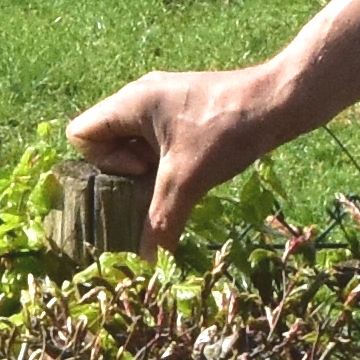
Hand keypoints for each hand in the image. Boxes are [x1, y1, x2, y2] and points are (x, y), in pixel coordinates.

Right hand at [66, 59, 314, 247]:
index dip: (103, 162)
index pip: (80, 134)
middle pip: (106, 140)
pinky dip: (168, 158)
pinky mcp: (186, 108)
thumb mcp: (188, 181)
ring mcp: (165, 100)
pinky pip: (158, 138)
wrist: (279, 102)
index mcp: (129, 102)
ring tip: (179, 177)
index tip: (143, 169)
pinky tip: (196, 168)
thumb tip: (148, 263)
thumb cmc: (226, 131)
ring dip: (150, 166)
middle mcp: (141, 96)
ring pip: (134, 141)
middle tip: (158, 180)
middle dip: (126, 169)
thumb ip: (160, 221)